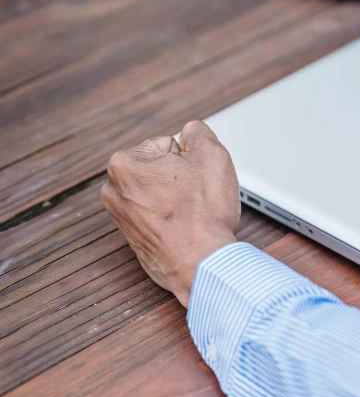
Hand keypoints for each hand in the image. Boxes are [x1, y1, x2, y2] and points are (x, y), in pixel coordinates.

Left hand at [101, 121, 240, 307]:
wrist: (200, 265)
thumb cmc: (202, 213)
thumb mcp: (210, 154)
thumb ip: (197, 132)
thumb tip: (190, 133)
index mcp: (123, 164)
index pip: (167, 145)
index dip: (188, 160)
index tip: (195, 180)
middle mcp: (113, 191)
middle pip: (160, 169)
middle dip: (180, 178)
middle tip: (195, 196)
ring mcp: (121, 218)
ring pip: (160, 193)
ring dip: (177, 198)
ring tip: (191, 214)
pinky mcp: (134, 239)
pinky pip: (159, 217)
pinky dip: (173, 220)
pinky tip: (186, 229)